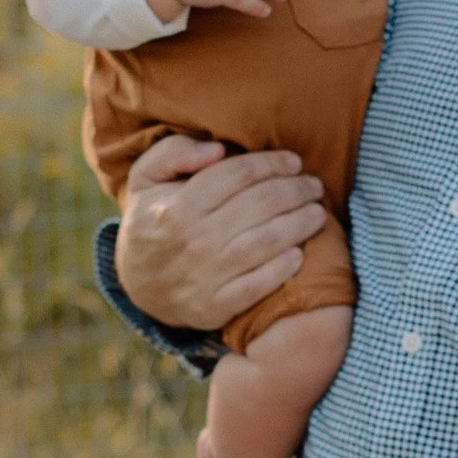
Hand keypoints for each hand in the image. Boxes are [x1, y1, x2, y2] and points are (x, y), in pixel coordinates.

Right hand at [115, 135, 325, 333]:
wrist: (138, 284)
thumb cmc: (153, 220)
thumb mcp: (145, 178)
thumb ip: (174, 153)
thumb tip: (218, 149)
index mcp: (178, 206)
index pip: (237, 175)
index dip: (271, 164)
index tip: (294, 161)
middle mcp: (193, 241)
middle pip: (259, 206)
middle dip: (295, 190)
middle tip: (314, 186)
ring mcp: (205, 276)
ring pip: (265, 243)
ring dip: (299, 225)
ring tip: (318, 213)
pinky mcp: (215, 307)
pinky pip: (258, 286)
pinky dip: (283, 269)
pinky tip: (300, 253)